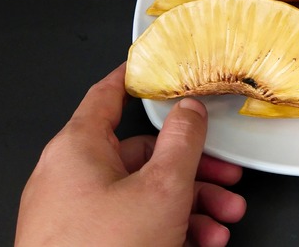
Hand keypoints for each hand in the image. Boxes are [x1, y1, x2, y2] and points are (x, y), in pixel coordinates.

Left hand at [15, 64, 245, 246]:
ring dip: (191, 207)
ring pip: (143, 196)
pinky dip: (169, 229)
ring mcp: (77, 215)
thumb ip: (183, 141)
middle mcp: (72, 178)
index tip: (151, 69)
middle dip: (194, 171)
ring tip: (222, 222)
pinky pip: (132, 224)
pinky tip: (202, 243)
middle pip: (142, 157)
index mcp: (77, 150)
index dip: (134, 80)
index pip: (106, 97)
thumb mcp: (162, 188)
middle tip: (226, 179)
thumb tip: (189, 110)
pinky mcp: (86, 244)